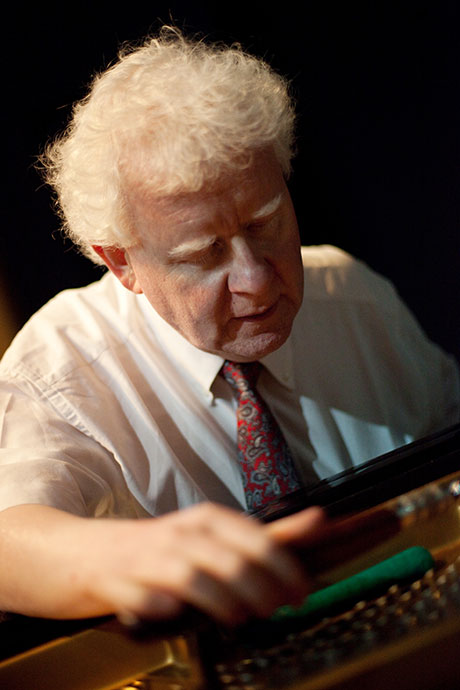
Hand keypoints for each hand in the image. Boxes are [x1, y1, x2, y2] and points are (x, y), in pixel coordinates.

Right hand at [84, 503, 326, 625]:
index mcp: (207, 520)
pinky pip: (146, 600)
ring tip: (239, 621)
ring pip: (195, 580)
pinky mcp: (120, 583)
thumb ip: (270, 534)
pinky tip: (175, 616)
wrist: (89, 553)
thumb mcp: (217, 536)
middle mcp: (181, 534)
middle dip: (262, 591)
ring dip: (224, 605)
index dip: (286, 569)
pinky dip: (164, 611)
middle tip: (274, 611)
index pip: (257, 540)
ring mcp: (149, 558)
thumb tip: (322, 519)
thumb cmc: (161, 547)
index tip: (301, 593)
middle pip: (232, 562)